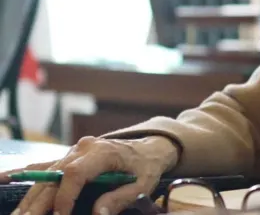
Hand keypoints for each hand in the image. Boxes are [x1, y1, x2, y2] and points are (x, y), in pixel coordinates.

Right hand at [0, 135, 178, 214]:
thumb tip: (98, 214)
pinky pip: (45, 167)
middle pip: (53, 177)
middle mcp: (82, 149)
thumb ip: (119, 198)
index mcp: (102, 152)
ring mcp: (73, 152)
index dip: (65, 196)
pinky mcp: (68, 158)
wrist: (148, 148)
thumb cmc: (146, 167)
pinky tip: (6, 179)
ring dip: (31, 197)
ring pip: (45, 175)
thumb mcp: (141, 185)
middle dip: (39, 202)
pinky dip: (27, 176)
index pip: (75, 173)